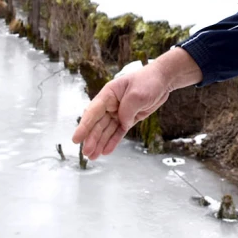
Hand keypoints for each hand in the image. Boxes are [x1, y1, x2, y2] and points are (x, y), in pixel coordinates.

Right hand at [71, 48, 201, 158]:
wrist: (162, 81)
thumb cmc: (148, 81)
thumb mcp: (137, 94)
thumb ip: (127, 110)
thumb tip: (122, 123)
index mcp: (108, 94)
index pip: (93, 112)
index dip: (84, 126)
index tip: (76, 139)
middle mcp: (110, 104)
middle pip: (98, 124)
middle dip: (92, 139)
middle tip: (86, 153)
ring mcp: (119, 112)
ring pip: (106, 130)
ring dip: (99, 143)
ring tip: (93, 156)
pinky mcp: (128, 119)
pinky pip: (118, 132)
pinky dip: (112, 141)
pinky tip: (105, 151)